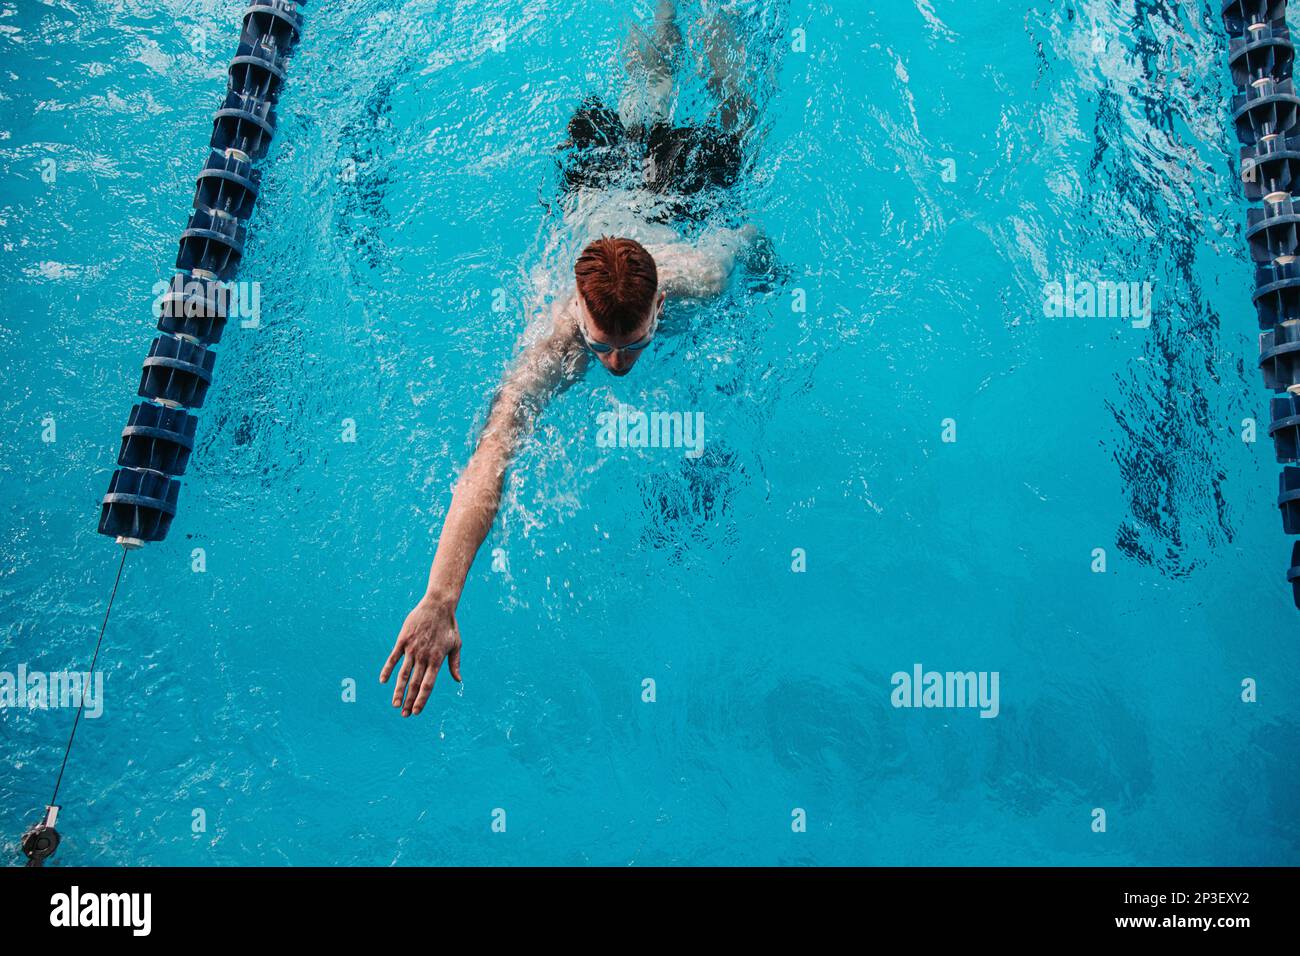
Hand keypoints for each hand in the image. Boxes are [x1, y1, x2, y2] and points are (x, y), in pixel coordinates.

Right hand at [380, 595, 462, 715]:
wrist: (438, 605)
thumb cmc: (448, 626)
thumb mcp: (456, 645)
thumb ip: (454, 664)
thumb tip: (458, 680)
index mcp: (437, 660)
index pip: (428, 685)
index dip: (421, 699)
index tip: (416, 711)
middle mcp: (424, 657)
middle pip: (415, 683)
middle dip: (409, 700)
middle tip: (403, 714)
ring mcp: (412, 649)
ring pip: (403, 674)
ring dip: (398, 690)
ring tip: (395, 704)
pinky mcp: (403, 640)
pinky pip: (393, 658)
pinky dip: (387, 670)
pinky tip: (383, 681)